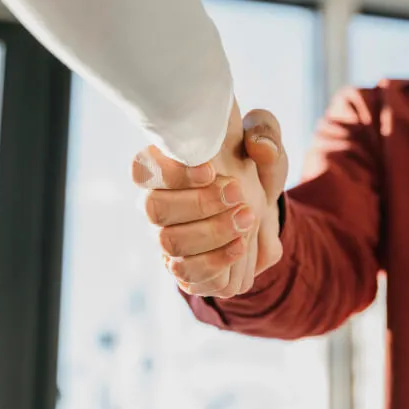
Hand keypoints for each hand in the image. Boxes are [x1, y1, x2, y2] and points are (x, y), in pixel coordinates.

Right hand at [131, 101, 287, 297]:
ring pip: (169, 242)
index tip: (210, 170)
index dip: (171, 172)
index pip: (143, 168)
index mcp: (167, 167)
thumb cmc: (254, 172)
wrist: (265, 216)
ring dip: (212, 232)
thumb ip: (266, 134)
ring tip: (247, 218)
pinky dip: (216, 262)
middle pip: (153, 208)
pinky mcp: (184, 268)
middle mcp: (158, 203)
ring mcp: (168, 238)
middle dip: (199, 203)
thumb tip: (260, 147)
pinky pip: (186, 275)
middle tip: (239, 194)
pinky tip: (241, 246)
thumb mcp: (266, 145)